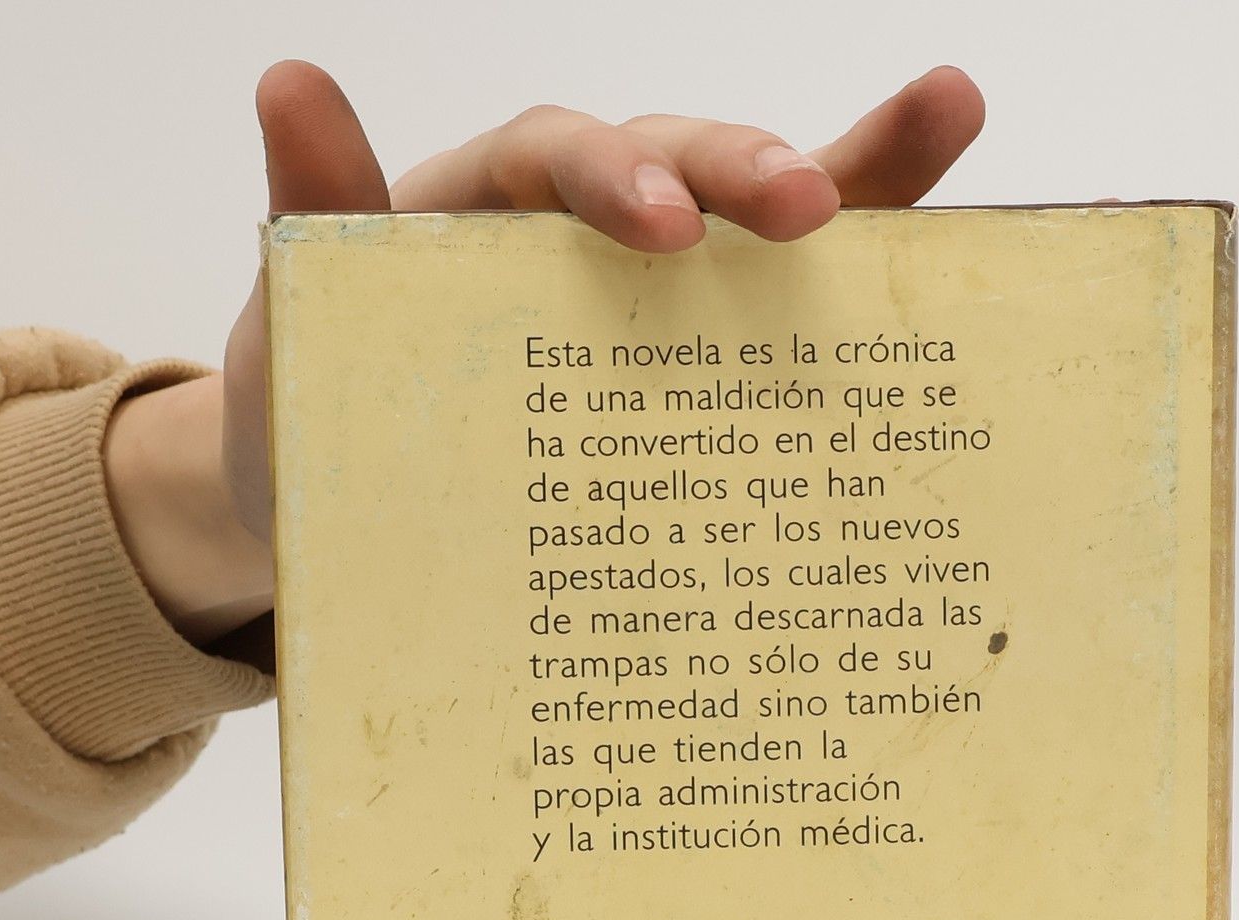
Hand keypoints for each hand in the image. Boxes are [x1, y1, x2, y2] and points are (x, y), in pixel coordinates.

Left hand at [103, 62, 986, 648]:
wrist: (351, 521)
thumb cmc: (323, 416)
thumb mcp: (300, 330)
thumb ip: (313, 213)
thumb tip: (290, 80)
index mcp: (483, 211)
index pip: (553, 158)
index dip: (611, 177)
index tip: (664, 231)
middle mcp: (580, 232)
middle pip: (674, 161)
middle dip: (741, 175)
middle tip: (803, 214)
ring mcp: (652, 294)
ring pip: (752, 216)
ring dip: (852, 173)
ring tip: (948, 113)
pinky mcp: (702, 360)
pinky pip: (789, 309)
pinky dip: (865, 263)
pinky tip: (946, 202)